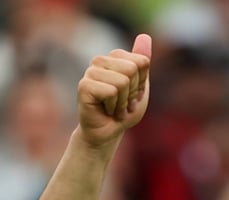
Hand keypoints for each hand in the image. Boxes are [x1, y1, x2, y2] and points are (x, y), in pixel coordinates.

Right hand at [76, 35, 151, 149]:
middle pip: (132, 69)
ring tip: (115, 108)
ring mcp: (90, 72)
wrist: (108, 133)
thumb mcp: (140, 86)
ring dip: (123, 102)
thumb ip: (143, 62)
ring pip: (122, 81)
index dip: (141, 84)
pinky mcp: (84, 86)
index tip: (132, 95)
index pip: (142, 62)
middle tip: (123, 104)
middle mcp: (100, 60)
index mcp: (114, 57)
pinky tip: (106, 111)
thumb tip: (145, 35)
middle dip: (133, 93)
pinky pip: (111, 92)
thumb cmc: (123, 111)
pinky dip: (114, 107)